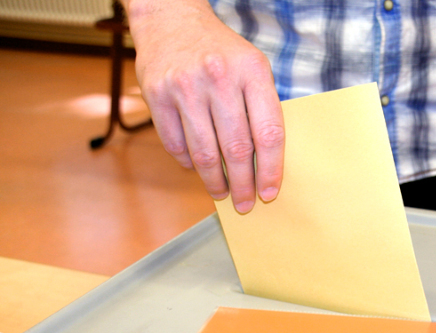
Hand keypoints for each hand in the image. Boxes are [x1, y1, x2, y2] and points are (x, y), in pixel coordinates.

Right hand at [128, 0, 283, 212]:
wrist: (171, 19)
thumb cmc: (222, 53)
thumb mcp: (254, 68)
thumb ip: (262, 109)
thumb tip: (266, 164)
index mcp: (253, 72)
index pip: (269, 133)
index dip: (271, 170)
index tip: (269, 193)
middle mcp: (219, 78)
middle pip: (237, 149)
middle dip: (243, 184)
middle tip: (245, 204)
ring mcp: (185, 86)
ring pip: (205, 153)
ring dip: (215, 181)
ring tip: (222, 192)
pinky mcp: (157, 94)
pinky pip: (176, 144)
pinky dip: (189, 162)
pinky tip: (198, 167)